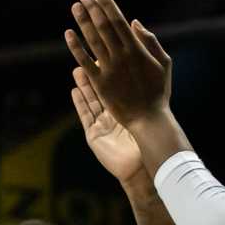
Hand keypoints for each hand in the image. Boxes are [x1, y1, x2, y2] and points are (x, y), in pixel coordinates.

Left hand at [65, 0, 171, 129]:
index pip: (118, 20)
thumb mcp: (164, 63)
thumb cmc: (158, 91)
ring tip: (75, 6)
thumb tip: (134, 22)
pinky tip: (68, 34)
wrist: (148, 118)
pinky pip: (84, 61)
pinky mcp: (99, 83)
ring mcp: (109, 69)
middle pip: (104, 26)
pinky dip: (76, 47)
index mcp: (137, 49)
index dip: (107, 4)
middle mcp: (122, 56)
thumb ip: (150, 41)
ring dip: (83, 21)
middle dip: (93, 7)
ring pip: (93, 40)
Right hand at [70, 67, 143, 184]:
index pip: (119, 87)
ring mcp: (102, 126)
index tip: (111, 56)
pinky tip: (74, 90)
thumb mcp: (148, 115)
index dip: (114, 72)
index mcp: (127, 111)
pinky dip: (79, 103)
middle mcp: (114, 117)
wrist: (141, 167)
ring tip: (78, 69)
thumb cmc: (149, 143)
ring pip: (91, 101)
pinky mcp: (93, 135)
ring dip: (84, 85)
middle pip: (103, 91)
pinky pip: (85, 115)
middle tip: (91, 57)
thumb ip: (146, 98)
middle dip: (95, 74)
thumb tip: (150, 77)